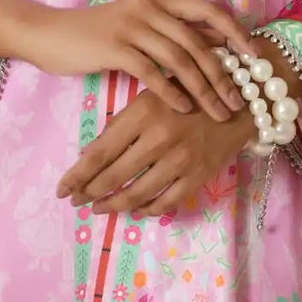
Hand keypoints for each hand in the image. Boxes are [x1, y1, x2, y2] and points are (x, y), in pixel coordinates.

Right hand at [25, 0, 254, 122]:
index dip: (235, 32)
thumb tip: (214, 45)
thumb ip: (171, 31)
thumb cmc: (96, 34)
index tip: (255, 56)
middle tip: (240, 100)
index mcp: (159, 0)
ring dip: (204, 89)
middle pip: (199, 41)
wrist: (50, 34)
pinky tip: (184, 110)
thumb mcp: (137, 25)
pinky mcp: (114, 47)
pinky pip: (152, 72)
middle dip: (224, 73)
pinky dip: (172, 92)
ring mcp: (132, 26)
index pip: (209, 10)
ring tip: (218, 112)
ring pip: (180, 59)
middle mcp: (150, 8)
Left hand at [55, 86, 258, 216]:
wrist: (240, 100)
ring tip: (100, 208)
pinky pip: (165, 202)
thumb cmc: (189, 92)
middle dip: (89, 193)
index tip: (62, 190)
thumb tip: (92, 155)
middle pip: (113, 177)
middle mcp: (158, 138)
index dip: (76, 176)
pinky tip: (135, 209)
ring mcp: (179, 160)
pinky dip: (146, 209)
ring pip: (137, 194)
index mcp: (141, 112)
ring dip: (113, 205)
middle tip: (77, 202)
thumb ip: (123, 123)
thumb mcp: (151, 95)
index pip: (98, 152)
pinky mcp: (198, 176)